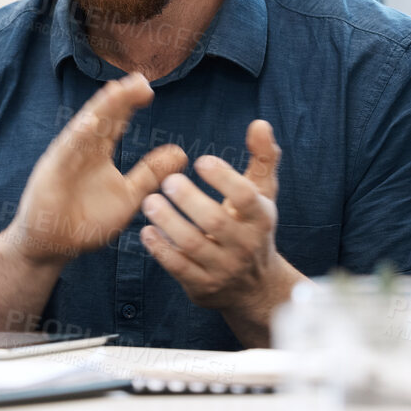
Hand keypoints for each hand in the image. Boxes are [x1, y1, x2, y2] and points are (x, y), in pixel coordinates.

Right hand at [5, 74, 187, 263]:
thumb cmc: (88, 221)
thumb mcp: (129, 196)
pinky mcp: (52, 175)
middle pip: (101, 118)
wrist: (55, 246)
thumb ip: (151, 174)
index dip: (129, 104)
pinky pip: (66, 153)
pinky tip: (89, 123)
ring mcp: (65, 160)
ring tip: (116, 91)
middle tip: (139, 80)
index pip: (115, 122)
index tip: (147, 90)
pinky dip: (76, 138)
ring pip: (84, 130)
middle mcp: (81, 150)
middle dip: (119, 99)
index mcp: (97, 152)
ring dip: (99, 111)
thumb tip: (181, 154)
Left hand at [140, 120, 301, 326]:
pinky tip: (147, 231)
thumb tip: (259, 123)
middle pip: (215, 222)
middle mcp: (245, 245)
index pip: (245, 197)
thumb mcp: (262, 195)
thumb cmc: (253, 227)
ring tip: (150, 202)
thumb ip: (262, 158)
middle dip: (189, 200)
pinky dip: (161, 250)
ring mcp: (223, 268)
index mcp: (261, 218)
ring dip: (169, 222)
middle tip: (168, 181)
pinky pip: (178, 268)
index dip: (223, 178)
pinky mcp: (203, 286)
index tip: (201, 161)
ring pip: (192, 245)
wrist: (255, 287)